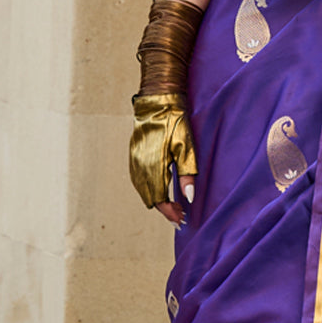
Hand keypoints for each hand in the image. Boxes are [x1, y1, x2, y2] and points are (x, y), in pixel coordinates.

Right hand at [129, 94, 196, 219]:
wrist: (157, 103)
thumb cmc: (176, 123)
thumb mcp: (187, 148)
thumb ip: (187, 175)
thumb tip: (189, 198)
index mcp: (155, 166)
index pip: (160, 199)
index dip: (170, 212)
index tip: (182, 219)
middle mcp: (141, 167)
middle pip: (150, 198)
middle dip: (165, 210)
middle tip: (181, 216)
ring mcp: (134, 161)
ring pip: (143, 191)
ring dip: (156, 201)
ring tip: (172, 207)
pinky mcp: (133, 156)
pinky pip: (138, 181)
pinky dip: (148, 191)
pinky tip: (158, 192)